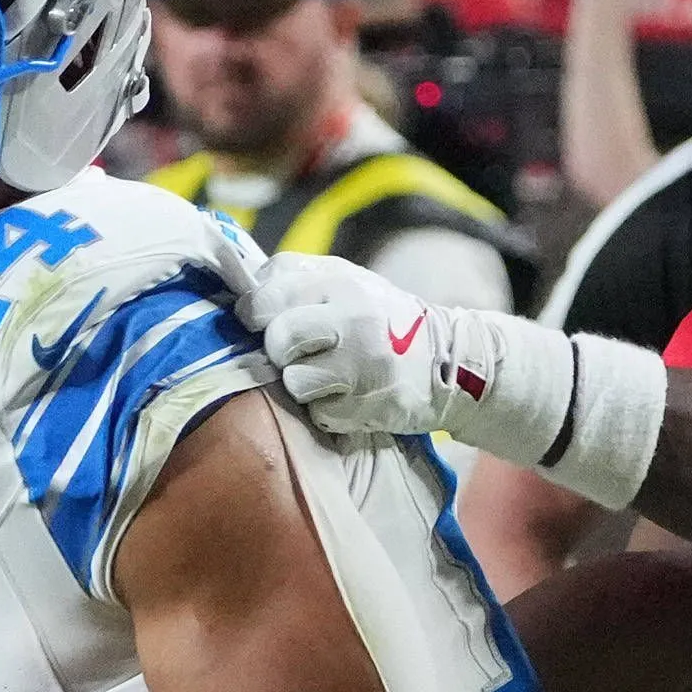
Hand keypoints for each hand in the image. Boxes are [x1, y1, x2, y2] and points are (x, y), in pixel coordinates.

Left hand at [239, 253, 487, 437]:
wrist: (449, 361)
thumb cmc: (382, 318)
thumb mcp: (347, 280)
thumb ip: (297, 278)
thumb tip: (242, 288)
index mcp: (342, 283)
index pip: (267, 296)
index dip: (255, 313)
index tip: (261, 321)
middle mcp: (354, 321)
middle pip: (278, 340)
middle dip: (280, 351)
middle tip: (299, 352)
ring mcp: (362, 367)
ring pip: (292, 381)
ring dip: (302, 383)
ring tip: (327, 375)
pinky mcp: (367, 407)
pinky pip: (317, 414)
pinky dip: (325, 410)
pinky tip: (347, 396)